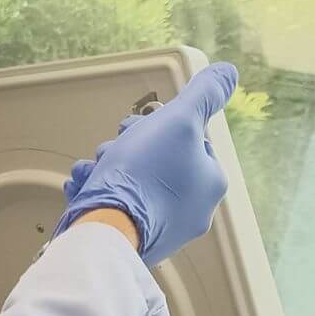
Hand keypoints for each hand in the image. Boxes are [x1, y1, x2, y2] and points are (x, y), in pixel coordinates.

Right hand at [53, 62, 237, 265]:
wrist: (105, 230)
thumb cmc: (144, 175)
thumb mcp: (179, 120)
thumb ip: (204, 94)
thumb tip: (228, 72)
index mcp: (210, 184)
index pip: (192, 140)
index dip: (160, 126)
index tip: (139, 126)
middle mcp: (193, 212)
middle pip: (160, 161)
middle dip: (129, 146)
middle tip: (114, 147)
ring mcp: (163, 231)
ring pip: (135, 184)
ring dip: (109, 167)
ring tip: (94, 168)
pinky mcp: (134, 243)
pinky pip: (119, 208)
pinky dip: (99, 192)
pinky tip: (85, 186)